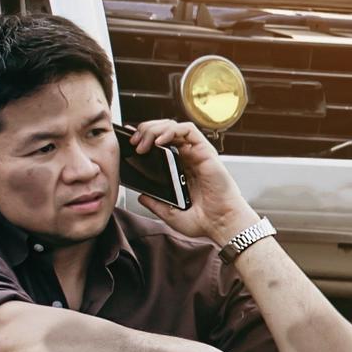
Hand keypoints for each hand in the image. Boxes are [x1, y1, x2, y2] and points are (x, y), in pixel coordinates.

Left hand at [124, 118, 258, 245]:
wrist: (221, 225)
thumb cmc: (203, 220)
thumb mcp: (170, 214)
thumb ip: (155, 204)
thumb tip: (141, 195)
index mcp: (180, 169)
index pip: (160, 144)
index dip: (143, 138)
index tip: (129, 143)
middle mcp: (188, 157)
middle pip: (164, 131)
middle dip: (144, 131)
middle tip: (133, 143)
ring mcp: (197, 153)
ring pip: (173, 126)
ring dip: (154, 129)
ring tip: (142, 143)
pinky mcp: (205, 151)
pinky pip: (188, 130)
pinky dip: (171, 130)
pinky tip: (159, 141)